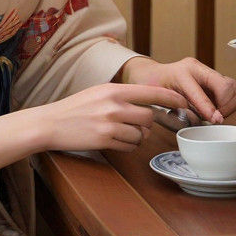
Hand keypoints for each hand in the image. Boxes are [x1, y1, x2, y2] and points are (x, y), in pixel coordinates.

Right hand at [33, 83, 188, 153]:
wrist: (51, 123)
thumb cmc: (75, 107)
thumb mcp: (99, 92)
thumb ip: (121, 95)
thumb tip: (148, 101)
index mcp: (114, 89)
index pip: (151, 92)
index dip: (171, 98)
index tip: (184, 103)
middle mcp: (114, 104)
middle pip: (149, 117)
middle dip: (147, 124)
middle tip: (136, 125)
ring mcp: (109, 123)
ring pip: (140, 134)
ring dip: (136, 137)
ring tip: (120, 133)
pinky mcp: (104, 140)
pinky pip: (129, 146)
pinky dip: (126, 146)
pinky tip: (113, 140)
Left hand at [117, 56, 235, 123]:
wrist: (151, 74)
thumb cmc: (151, 87)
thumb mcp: (156, 101)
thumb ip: (174, 114)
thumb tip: (196, 123)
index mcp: (182, 73)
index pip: (203, 92)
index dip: (210, 110)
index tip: (216, 121)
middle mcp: (198, 69)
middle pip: (227, 85)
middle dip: (226, 106)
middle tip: (215, 118)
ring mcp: (207, 72)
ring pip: (234, 87)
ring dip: (230, 105)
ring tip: (217, 113)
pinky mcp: (214, 78)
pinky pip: (233, 90)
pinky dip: (231, 102)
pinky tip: (218, 109)